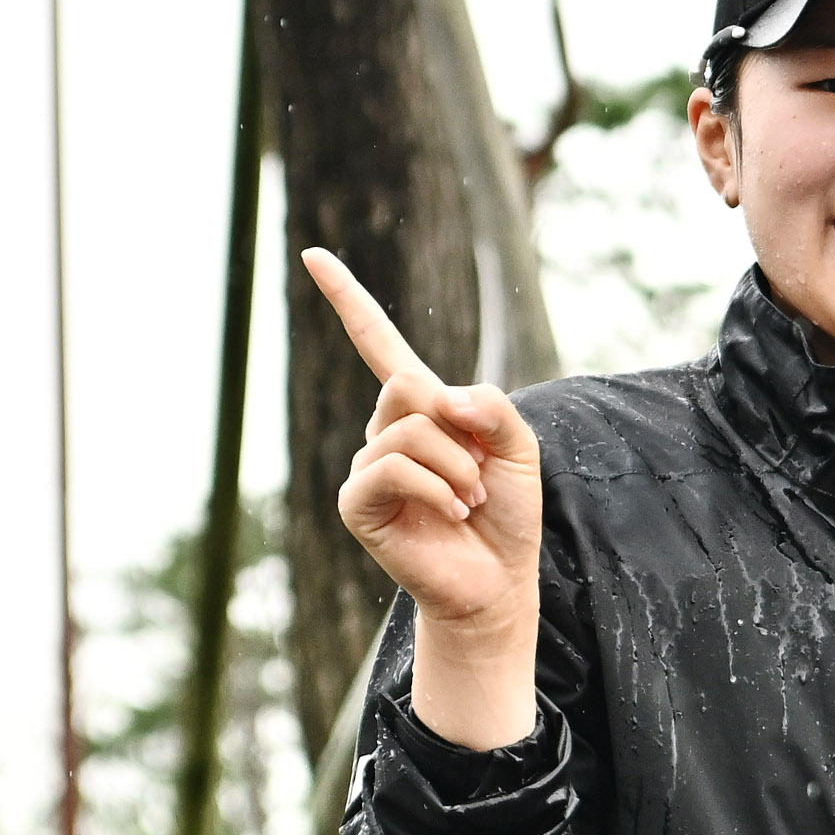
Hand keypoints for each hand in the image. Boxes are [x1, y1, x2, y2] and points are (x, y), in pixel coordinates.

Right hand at [301, 246, 543, 634]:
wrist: (498, 580)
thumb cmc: (508, 513)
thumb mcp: (519, 447)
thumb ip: (491, 406)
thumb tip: (435, 398)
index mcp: (422, 408)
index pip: (378, 343)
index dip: (347, 299)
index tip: (314, 254)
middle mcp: (386, 431)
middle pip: (409, 385)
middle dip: (461, 430)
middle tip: (480, 475)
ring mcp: (367, 466)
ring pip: (409, 429)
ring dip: (458, 468)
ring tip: (471, 501)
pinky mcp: (357, 502)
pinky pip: (393, 468)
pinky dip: (437, 488)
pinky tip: (452, 513)